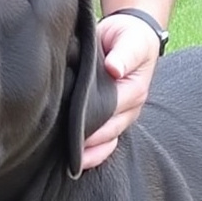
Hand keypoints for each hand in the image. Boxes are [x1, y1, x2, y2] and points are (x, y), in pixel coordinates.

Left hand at [82, 13, 161, 168]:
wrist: (130, 35)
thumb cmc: (129, 37)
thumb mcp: (130, 39)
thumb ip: (124, 53)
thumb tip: (115, 69)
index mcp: (134, 89)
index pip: (113, 109)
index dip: (95, 122)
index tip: (76, 132)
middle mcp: (130, 107)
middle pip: (109, 131)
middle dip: (90, 142)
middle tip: (67, 152)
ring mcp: (123, 115)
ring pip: (109, 141)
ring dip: (92, 153)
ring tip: (72, 165)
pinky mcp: (113, 117)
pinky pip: (107, 142)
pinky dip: (94, 154)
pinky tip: (79, 164)